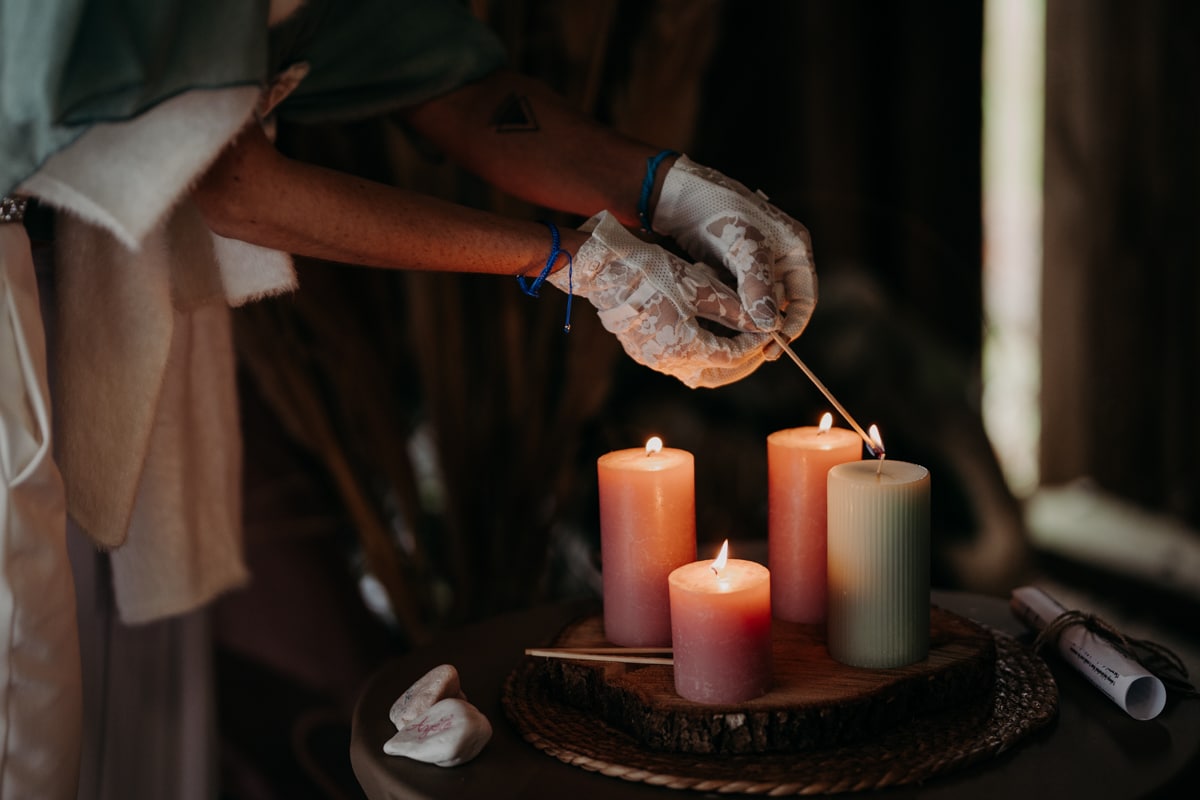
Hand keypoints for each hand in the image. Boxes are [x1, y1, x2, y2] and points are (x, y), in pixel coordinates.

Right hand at [548, 211, 772, 387]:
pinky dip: (699, 352)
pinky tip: (710, 333)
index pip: (732, 357)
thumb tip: (766, 323)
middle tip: (760, 343)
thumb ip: (735, 310)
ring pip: (697, 370)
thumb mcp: (701, 287)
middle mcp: (667, 362)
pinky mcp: (642, 350)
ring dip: (720, 358)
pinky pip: (678, 360)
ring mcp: (652, 359)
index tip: (769, 329)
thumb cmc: (651, 272)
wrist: (604, 269)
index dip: (754, 344)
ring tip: (738, 338)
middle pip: (717, 374)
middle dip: (743, 360)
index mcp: (685, 349)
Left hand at [652, 155, 816, 349]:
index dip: (793, 327)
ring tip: (720, 321)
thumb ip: (758, 287)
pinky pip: (733, 298)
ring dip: (738, 315)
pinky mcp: (730, 270)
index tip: (774, 349)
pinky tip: (708, 304)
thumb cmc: (718, 209)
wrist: (678, 195)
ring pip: (753, 305)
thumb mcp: (743, 247)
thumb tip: (772, 328)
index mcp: (795, 249)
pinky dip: (722, 304)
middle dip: (761, 325)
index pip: (804, 299)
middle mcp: (779, 259)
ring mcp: (754, 266)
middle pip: (779, 306)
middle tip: (744, 348)